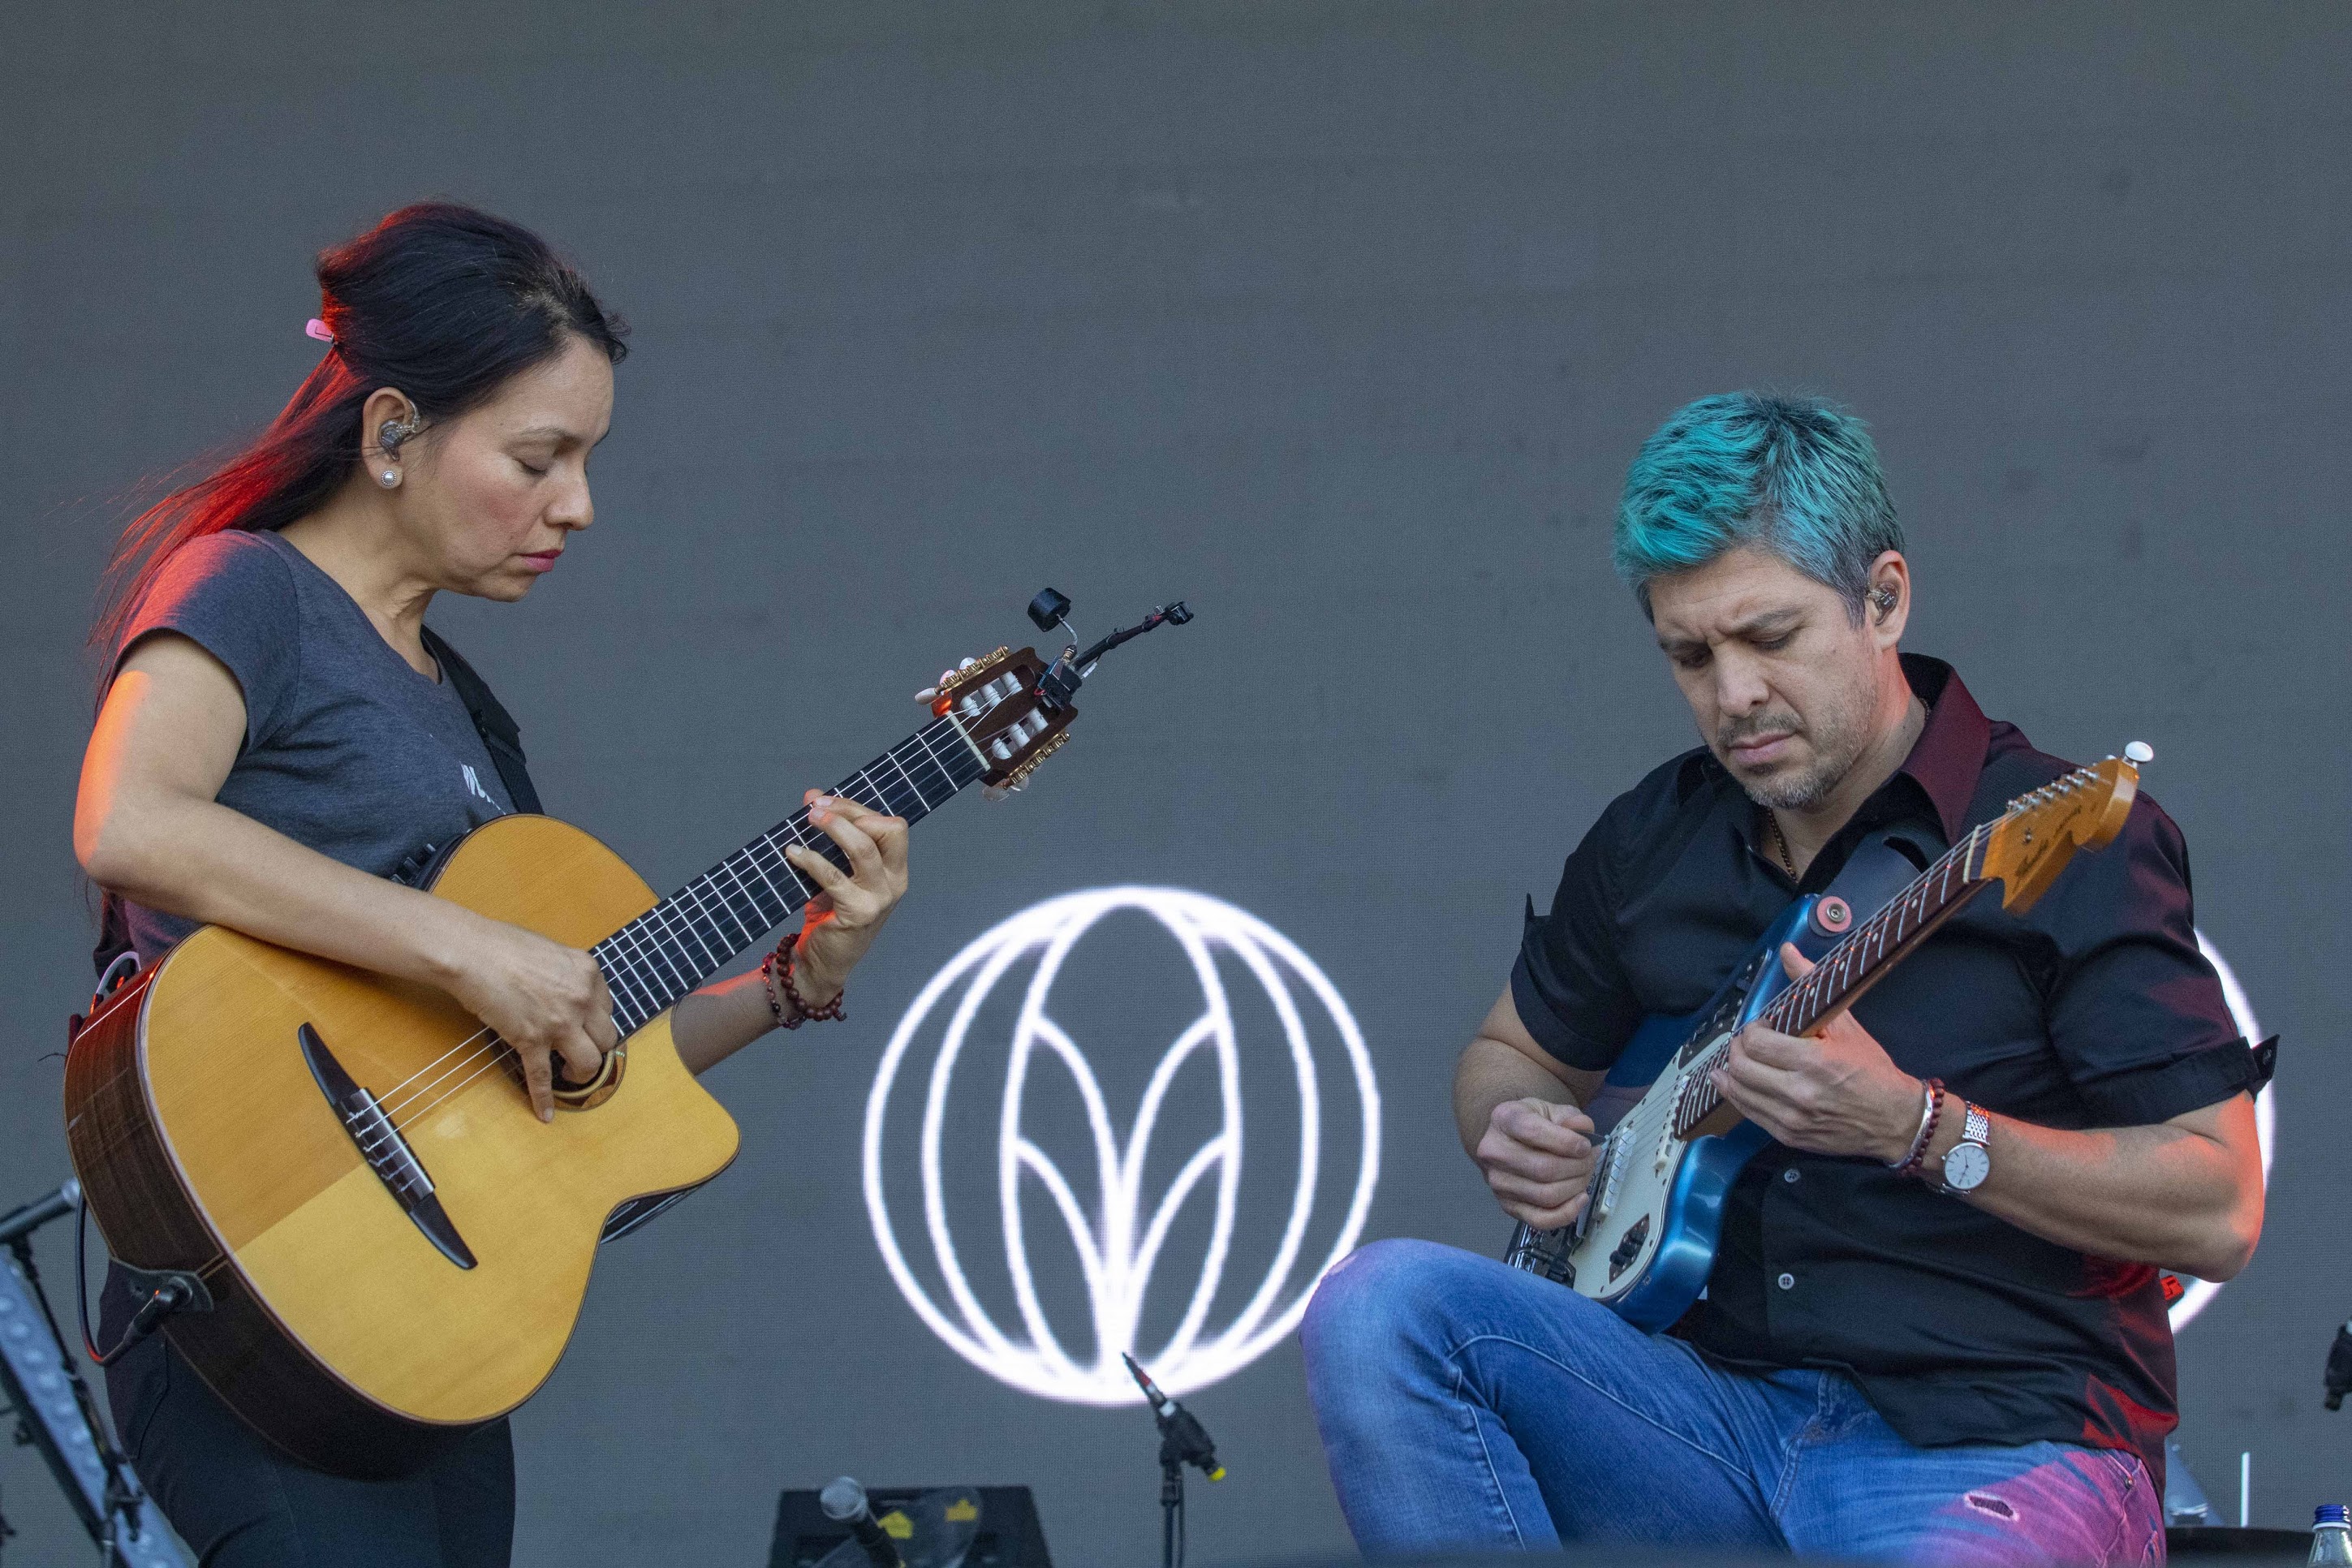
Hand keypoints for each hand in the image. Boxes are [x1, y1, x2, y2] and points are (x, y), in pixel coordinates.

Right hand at [441, 918, 617, 1122]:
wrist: (472, 953)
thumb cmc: (503, 945)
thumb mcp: (551, 952)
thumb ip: (567, 975)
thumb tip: (566, 992)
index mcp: (588, 974)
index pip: (606, 1008)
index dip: (594, 1021)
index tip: (585, 1027)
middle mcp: (581, 1000)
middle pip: (606, 1038)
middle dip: (596, 1048)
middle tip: (580, 1050)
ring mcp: (558, 1023)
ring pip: (589, 1062)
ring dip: (582, 1073)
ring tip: (570, 1073)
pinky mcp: (531, 1041)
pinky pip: (542, 1077)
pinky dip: (543, 1099)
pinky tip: (545, 1115)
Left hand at [781, 790, 910, 1005]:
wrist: (821, 962)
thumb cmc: (830, 913)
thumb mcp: (837, 871)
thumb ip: (830, 837)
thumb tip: (813, 796)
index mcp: (895, 869)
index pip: (891, 825)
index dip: (858, 808)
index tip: (825, 801)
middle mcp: (894, 882)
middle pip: (887, 830)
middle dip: (850, 812)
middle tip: (815, 808)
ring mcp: (879, 899)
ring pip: (864, 849)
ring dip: (835, 828)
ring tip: (808, 819)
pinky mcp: (857, 913)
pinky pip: (834, 877)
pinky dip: (811, 860)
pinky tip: (793, 853)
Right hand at [1474, 1097, 1596, 1229]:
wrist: (1504, 1141)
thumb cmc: (1529, 1123)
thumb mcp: (1547, 1109)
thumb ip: (1568, 1116)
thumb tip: (1584, 1128)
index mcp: (1504, 1120)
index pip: (1534, 1133)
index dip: (1567, 1142)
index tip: (1586, 1146)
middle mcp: (1494, 1153)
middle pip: (1543, 1169)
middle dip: (1578, 1167)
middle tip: (1591, 1159)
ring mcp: (1499, 1183)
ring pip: (1545, 1195)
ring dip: (1576, 1187)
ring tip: (1586, 1174)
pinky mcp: (1507, 1206)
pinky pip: (1540, 1219)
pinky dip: (1566, 1213)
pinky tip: (1580, 1198)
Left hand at [1710, 943, 1923, 1160]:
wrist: (1896, 1120)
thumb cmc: (1872, 1070)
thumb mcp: (1847, 1026)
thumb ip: (1810, 985)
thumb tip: (1788, 951)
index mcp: (1814, 1062)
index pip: (1756, 1043)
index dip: (1751, 1030)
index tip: (1761, 1026)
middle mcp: (1799, 1092)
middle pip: (1741, 1067)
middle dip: (1736, 1049)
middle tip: (1743, 1041)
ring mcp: (1792, 1118)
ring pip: (1739, 1093)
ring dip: (1728, 1073)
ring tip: (1731, 1061)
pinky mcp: (1790, 1136)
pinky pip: (1750, 1115)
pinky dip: (1738, 1096)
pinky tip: (1735, 1085)